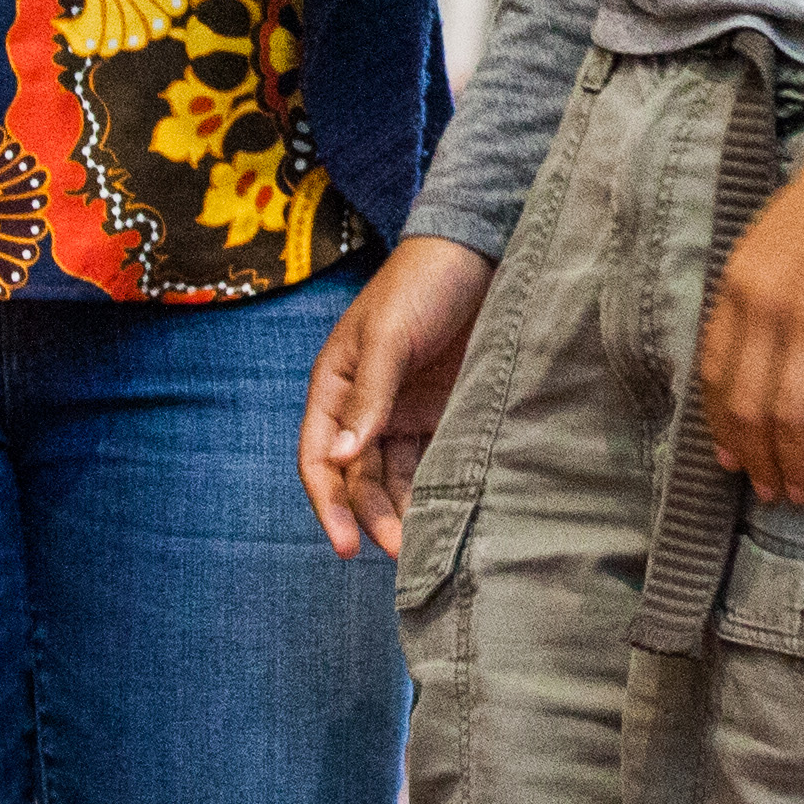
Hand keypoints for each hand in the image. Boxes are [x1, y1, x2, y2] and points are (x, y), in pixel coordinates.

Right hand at [301, 234, 497, 554]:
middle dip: (373, 518)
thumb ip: (370, 396)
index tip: (347, 547)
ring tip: (426, 546)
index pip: (320, 458)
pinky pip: (433, 462)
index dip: (329, 505)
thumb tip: (345, 459)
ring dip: (405, 511)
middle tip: (402, 553)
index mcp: (335, 385)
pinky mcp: (444, 412)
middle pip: (359, 479)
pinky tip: (450, 514)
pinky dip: (435, 490)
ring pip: (396, 478)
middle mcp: (364, 406)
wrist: (482, 250)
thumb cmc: (423, 283)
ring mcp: (405, 411)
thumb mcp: (389, 336)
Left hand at [693, 142, 803, 507]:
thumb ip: (756, 296)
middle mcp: (766, 309)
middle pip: (749, 406)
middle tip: (769, 492)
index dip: (721, 426)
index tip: (729, 460)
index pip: (716, 374)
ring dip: (795, 465)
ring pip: (791, 417)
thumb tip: (754, 360)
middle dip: (756, 459)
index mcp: (738, 285)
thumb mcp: (771, 242)